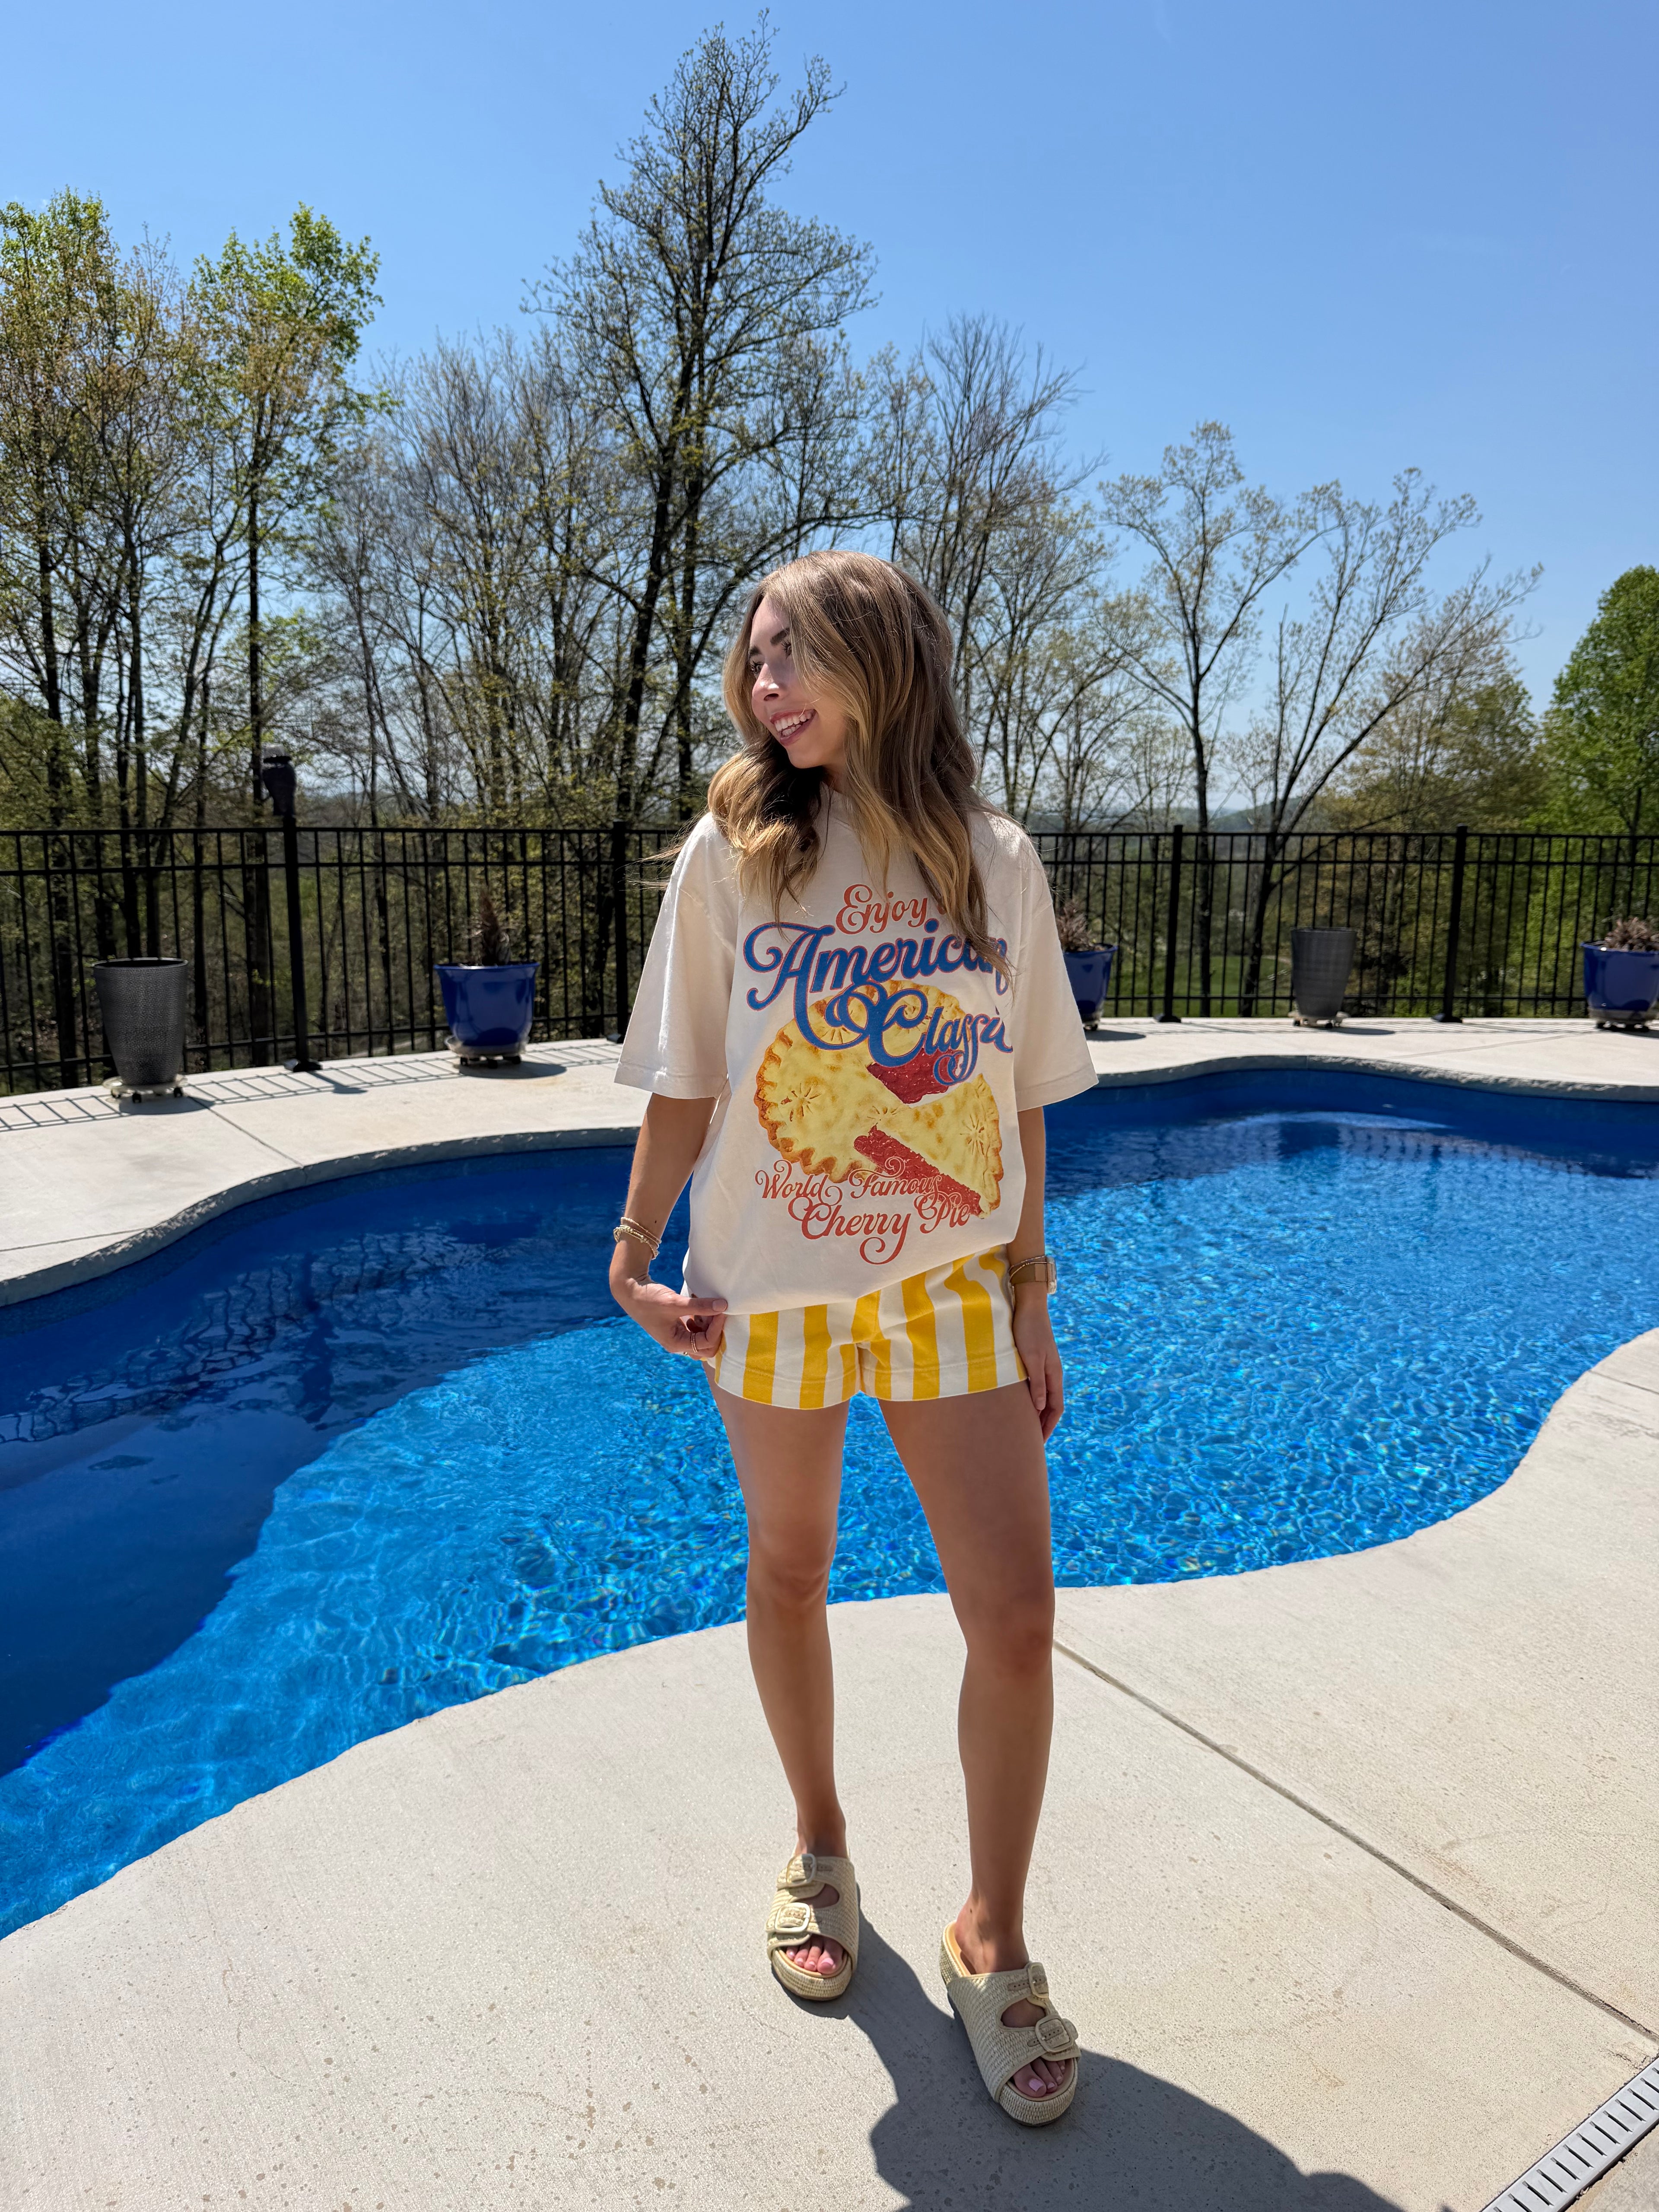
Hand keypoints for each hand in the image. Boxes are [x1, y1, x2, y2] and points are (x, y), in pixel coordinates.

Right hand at [611, 1259, 726, 1361]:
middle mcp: (678, 1343)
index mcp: (676, 1344)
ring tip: (707, 1308)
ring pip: (703, 1337)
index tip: (721, 1310)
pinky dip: (703, 1319)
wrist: (632, 1291)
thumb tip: (723, 1305)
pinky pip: (697, 1328)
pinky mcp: (678, 1325)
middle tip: (716, 1311)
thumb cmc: (649, 1300)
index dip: (717, 1328)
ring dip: (709, 1324)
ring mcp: (678, 1335)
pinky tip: (699, 1307)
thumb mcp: (675, 1303)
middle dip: (715, 1330)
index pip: (706, 1343)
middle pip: (707, 1347)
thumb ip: (700, 1306)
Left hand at [1011, 1284, 1063, 1440]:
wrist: (1027, 1306)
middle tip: (1030, 1443)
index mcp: (1054, 1375)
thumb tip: (1040, 1408)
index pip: (1055, 1408)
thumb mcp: (1031, 1358)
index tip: (1038, 1443)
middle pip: (1051, 1406)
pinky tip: (1019, 1405)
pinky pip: (1035, 1387)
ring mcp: (1044, 1368)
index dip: (1048, 1426)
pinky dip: (1030, 1400)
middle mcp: (1052, 1374)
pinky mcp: (1034, 1361)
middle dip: (1043, 1425)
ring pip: (1043, 1397)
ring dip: (1037, 1414)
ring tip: (1024, 1429)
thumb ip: (1037, 1383)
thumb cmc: (1028, 1331)